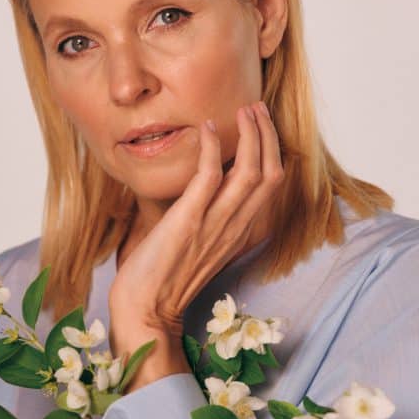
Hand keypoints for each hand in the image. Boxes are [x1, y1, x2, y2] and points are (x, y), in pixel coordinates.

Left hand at [108, 101, 283, 391]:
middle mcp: (235, 228)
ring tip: (243, 109)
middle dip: (268, 135)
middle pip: (271, 173)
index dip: (273, 150)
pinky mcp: (189, 222)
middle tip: (257, 106)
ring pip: (251, 172)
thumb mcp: (197, 244)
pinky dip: (212, 148)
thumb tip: (200, 187)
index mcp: (239, 233)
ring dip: (250, 135)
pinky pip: (209, 177)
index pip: (272, 186)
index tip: (263, 124)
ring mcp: (214, 225)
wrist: (145, 311)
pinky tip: (206, 126)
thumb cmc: (162, 278)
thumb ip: (206, 216)